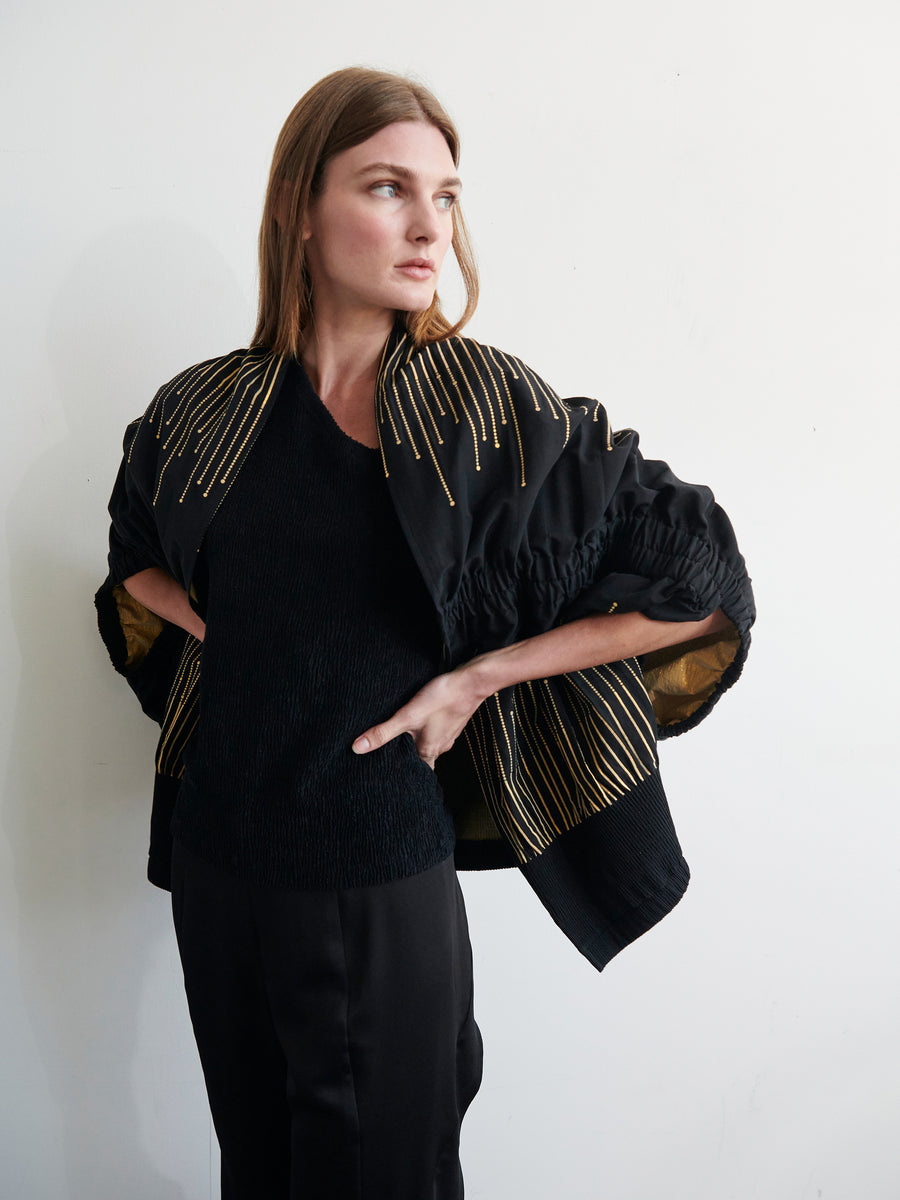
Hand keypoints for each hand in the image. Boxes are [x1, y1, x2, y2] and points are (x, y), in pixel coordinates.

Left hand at [352, 666, 487, 768]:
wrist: (471, 682)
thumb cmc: (441, 699)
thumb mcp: (407, 716)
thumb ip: (383, 733)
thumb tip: (357, 748)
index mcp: (428, 751)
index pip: (418, 774)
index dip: (406, 776)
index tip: (394, 778)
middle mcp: (440, 746)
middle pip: (422, 759)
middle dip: (408, 758)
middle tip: (392, 757)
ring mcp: (448, 734)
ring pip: (429, 744)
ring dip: (417, 743)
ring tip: (403, 738)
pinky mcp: (452, 720)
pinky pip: (437, 731)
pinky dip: (427, 730)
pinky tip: (420, 720)